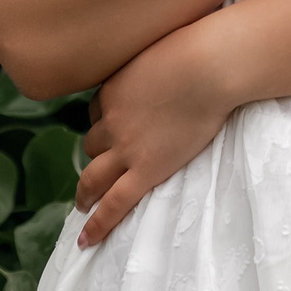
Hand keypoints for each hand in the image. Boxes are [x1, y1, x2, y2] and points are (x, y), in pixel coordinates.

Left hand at [73, 20, 236, 246]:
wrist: (207, 67)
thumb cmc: (194, 50)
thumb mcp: (159, 49)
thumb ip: (150, 65)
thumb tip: (164, 62)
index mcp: (112, 91)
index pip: (98, 111)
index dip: (105, 120)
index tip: (114, 125)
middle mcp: (111, 122)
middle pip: (92, 144)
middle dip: (95, 154)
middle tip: (96, 167)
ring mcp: (126, 149)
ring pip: (93, 175)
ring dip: (87, 189)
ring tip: (83, 202)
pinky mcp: (145, 171)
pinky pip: (114, 204)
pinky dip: (98, 224)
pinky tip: (87, 240)